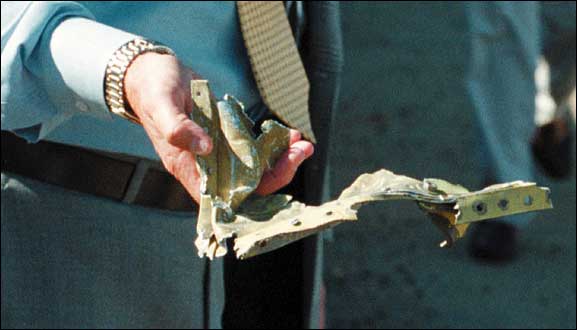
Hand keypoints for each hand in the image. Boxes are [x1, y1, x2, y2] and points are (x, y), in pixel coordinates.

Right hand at [124, 53, 313, 202]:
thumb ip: (178, 128)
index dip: (252, 195)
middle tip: (302, 151)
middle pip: (246, 186)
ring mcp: (217, 152)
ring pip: (254, 168)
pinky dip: (272, 144)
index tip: (278, 177)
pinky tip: (287, 134)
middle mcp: (205, 165)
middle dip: (278, 172)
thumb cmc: (152, 88)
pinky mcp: (226, 137)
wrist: (151, 72)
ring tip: (301, 143)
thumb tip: (206, 147)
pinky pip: (252, 149)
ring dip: (280, 159)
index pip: (223, 197)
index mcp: (187, 167)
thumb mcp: (162, 105)